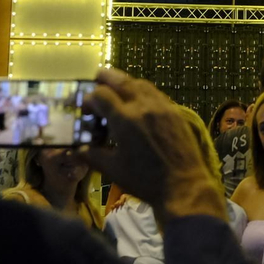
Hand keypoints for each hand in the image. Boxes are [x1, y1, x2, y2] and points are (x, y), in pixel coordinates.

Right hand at [84, 69, 223, 219]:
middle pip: (121, 81)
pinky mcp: (174, 112)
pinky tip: (139, 100)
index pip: (101, 95)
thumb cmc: (145, 180)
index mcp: (124, 119)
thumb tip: (79, 149)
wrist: (184, 185)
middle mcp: (142, 106)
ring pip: (140, 83)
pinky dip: (142, 90)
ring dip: (125, 82)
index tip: (86, 107)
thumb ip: (93, 156)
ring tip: (117, 88)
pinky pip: (155, 93)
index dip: (90, 98)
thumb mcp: (114, 170)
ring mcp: (161, 106)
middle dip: (105, 78)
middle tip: (96, 78)